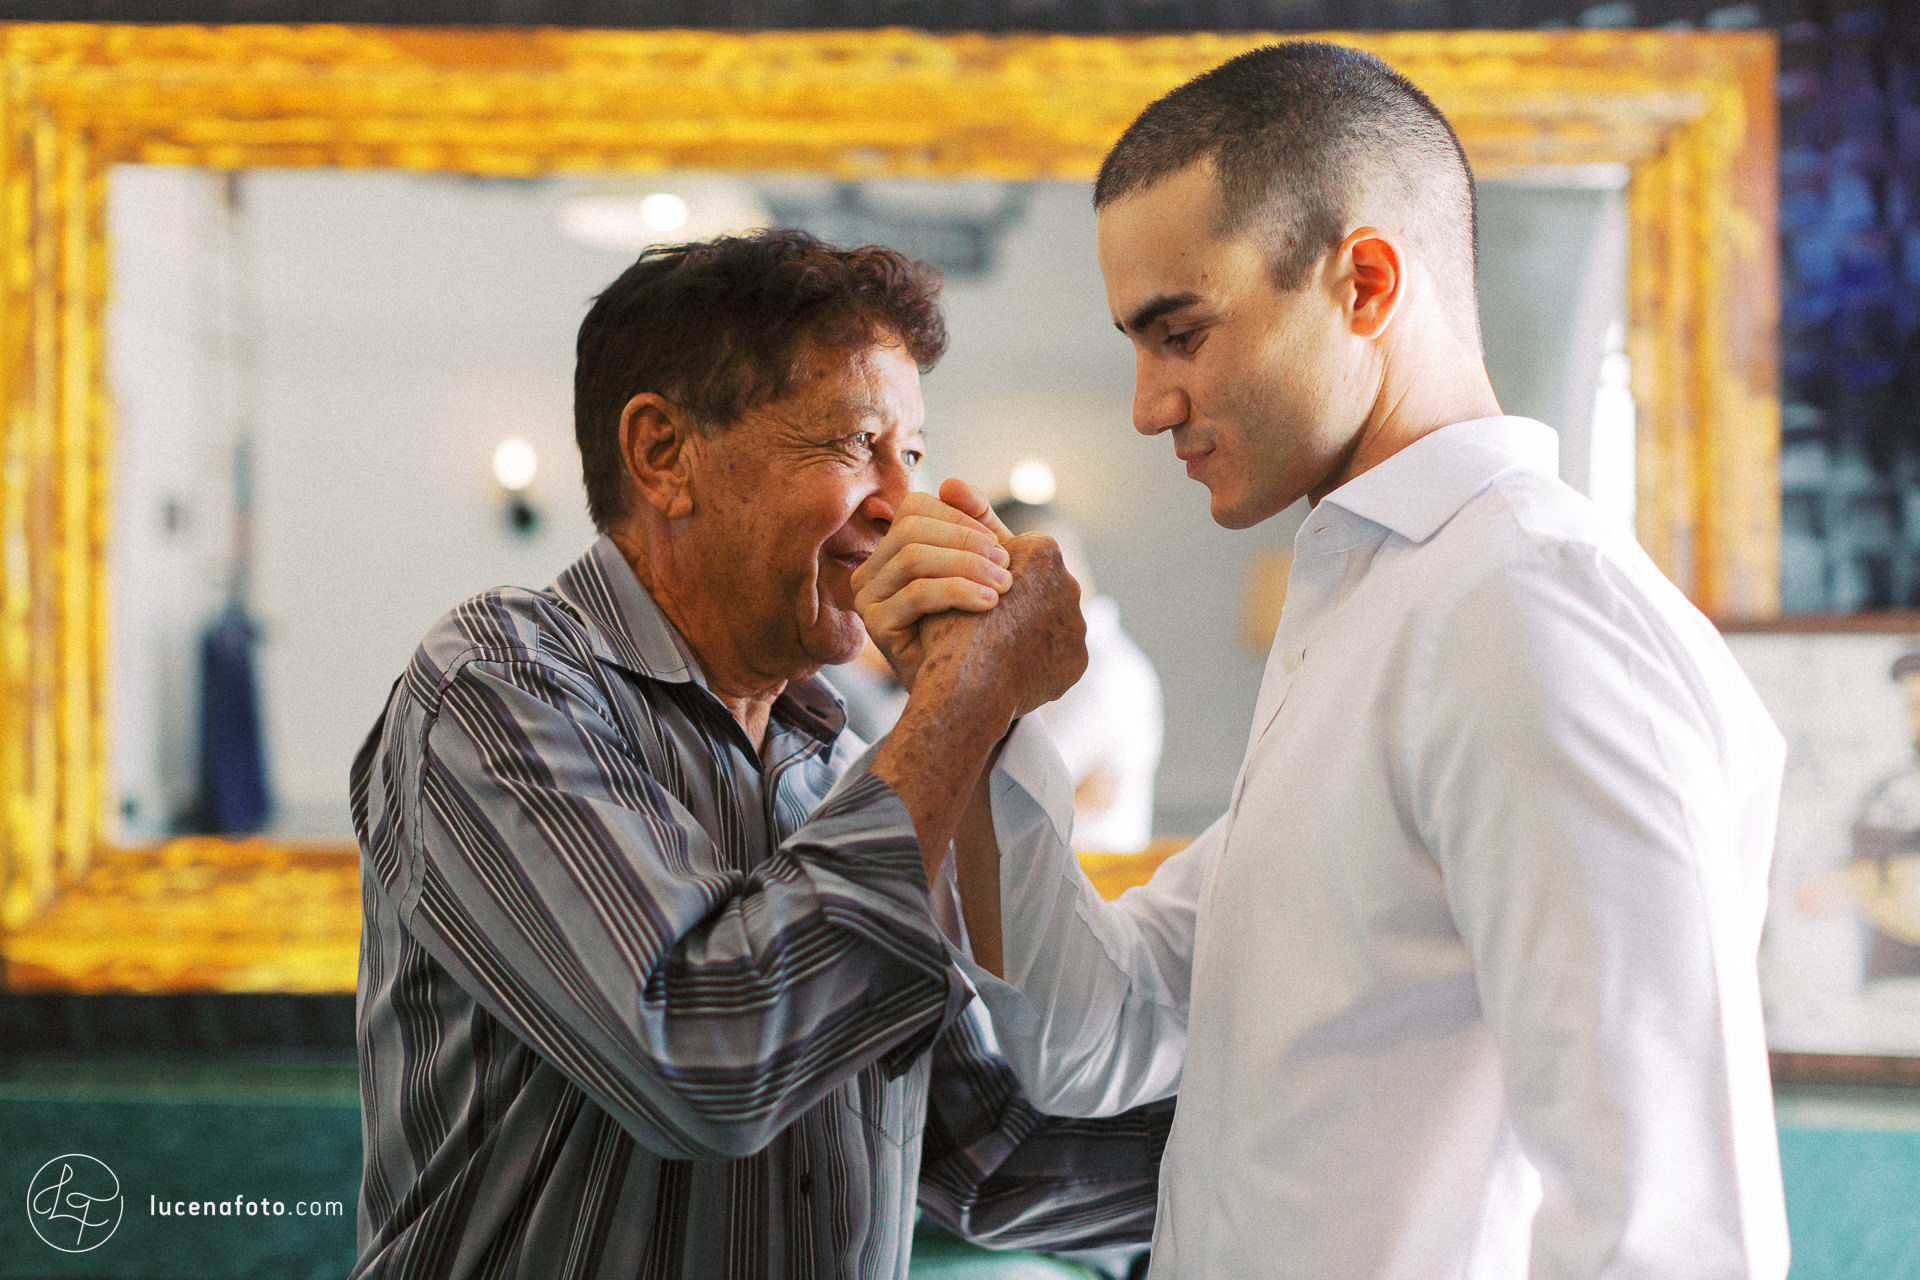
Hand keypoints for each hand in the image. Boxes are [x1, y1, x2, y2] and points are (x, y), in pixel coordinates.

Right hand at [853, 479, 1012, 689]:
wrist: (966, 695)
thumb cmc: (974, 630)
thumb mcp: (979, 572)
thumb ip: (975, 528)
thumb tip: (952, 483)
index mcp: (893, 550)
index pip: (916, 507)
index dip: (960, 519)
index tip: (1000, 546)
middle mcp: (872, 570)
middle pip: (912, 527)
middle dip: (967, 541)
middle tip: (1008, 567)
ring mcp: (868, 597)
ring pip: (913, 557)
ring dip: (967, 565)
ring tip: (1004, 586)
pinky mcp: (874, 626)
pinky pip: (916, 594)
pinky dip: (958, 592)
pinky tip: (989, 604)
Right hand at [917, 531, 1087, 723]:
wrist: (968, 689)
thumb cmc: (947, 620)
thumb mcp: (950, 563)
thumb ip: (965, 524)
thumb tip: (953, 483)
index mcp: (1043, 553)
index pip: (1019, 552)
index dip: (990, 567)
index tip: (974, 586)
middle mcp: (1070, 583)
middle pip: (1040, 585)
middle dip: (1016, 598)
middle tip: (991, 614)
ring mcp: (1078, 624)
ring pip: (1052, 618)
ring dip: (1027, 625)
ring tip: (998, 642)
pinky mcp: (1078, 660)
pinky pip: (1060, 653)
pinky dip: (1039, 656)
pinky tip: (1013, 664)